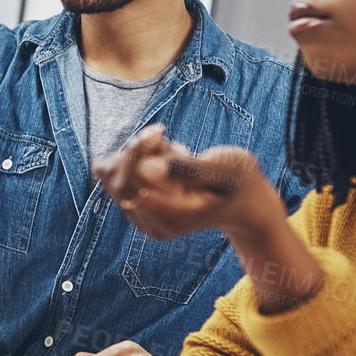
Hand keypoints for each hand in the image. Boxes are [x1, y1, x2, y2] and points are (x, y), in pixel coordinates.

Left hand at [91, 126, 278, 241]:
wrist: (243, 201)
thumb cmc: (237, 179)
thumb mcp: (223, 168)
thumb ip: (185, 169)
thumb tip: (145, 167)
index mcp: (173, 217)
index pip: (128, 184)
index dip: (135, 152)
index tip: (159, 131)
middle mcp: (153, 223)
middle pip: (114, 179)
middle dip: (135, 150)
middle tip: (166, 138)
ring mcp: (144, 219)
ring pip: (113, 175)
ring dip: (136, 155)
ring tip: (172, 154)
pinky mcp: (139, 210)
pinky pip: (118, 177)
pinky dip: (137, 161)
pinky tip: (165, 162)